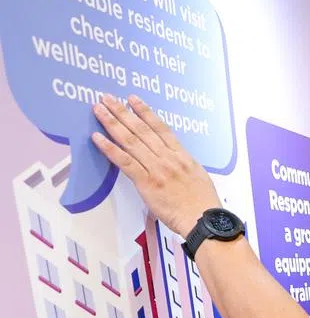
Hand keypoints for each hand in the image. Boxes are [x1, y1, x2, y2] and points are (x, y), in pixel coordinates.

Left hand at [92, 95, 223, 237]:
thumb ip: (183, 165)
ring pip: (131, 141)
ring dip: (112, 123)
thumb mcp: (198, 176)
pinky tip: (98, 138)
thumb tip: (174, 162)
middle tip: (107, 98)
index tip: (133, 99)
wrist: (203, 220)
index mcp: (182, 156)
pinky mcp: (147, 183)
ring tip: (99, 110)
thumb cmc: (203, 204)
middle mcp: (168, 158)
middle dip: (123, 112)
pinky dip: (110, 149)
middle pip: (142, 130)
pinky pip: (124, 162)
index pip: (161, 128)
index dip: (145, 112)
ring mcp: (157, 169)